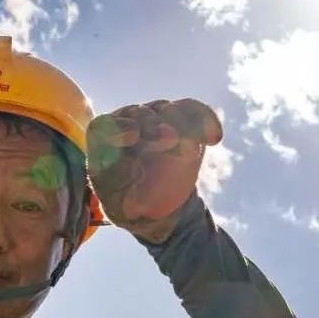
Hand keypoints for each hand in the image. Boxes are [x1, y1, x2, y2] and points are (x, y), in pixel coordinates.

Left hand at [87, 98, 222, 242]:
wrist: (155, 203)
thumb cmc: (130, 203)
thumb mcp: (123, 207)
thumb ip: (128, 197)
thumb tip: (137, 196)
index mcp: (104, 143)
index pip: (104, 126)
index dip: (118, 128)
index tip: (134, 135)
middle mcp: (128, 124)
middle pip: (138, 114)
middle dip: (154, 125)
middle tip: (170, 137)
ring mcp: (155, 119)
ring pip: (168, 109)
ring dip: (181, 124)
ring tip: (190, 148)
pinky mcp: (182, 122)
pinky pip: (194, 111)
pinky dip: (206, 120)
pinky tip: (214, 138)